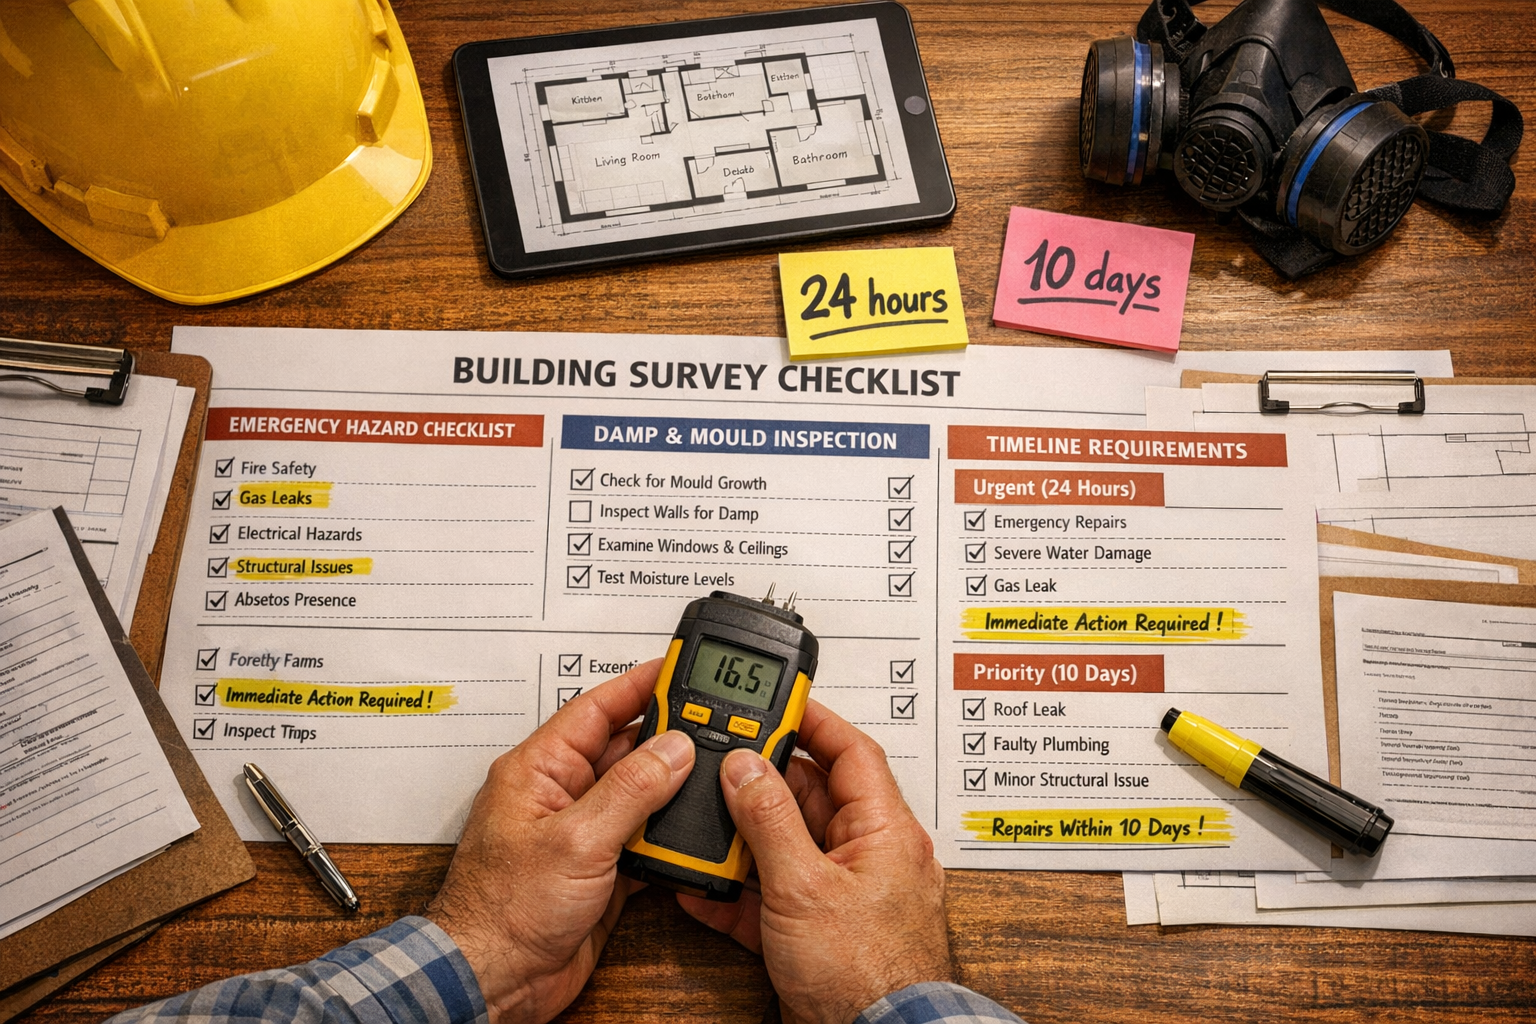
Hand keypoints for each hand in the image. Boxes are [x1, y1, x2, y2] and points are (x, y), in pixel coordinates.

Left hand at [425, 660, 694, 1023]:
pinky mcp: (599, 869)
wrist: (496, 981)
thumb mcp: (576, 839)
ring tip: (711, 777)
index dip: (639, 684)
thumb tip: (672, 749)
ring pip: (639, 794)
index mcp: (539, 769)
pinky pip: (643, 836)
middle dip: (667, 737)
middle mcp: (560, 794)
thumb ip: (631, 790)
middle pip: (624, 748)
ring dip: (672, 790)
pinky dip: (669, 835)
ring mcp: (582, 832)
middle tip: (713, 724)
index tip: (678, 667)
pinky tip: (692, 832)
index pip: (596, 708)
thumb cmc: (502, 912)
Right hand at [678, 700, 951, 1023]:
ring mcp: (847, 894)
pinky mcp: (822, 932)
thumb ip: (771, 821)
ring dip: (746, 839)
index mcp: (885, 829)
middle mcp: (872, 855)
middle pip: (814, 796)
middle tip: (724, 764)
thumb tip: (748, 768)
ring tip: (706, 825)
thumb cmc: (867, 972)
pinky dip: (743, 890)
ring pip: (790, 846)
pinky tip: (706, 887)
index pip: (851, 751)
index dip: (814, 720)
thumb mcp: (804, 885)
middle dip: (764, 782)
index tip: (777, 701)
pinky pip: (777, 895)